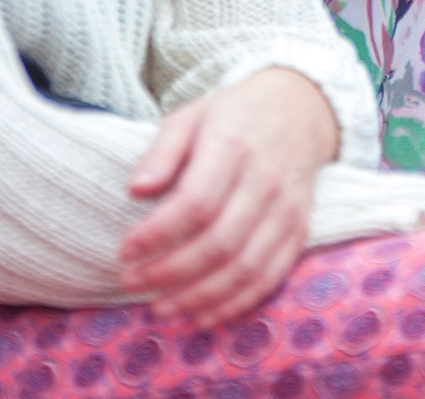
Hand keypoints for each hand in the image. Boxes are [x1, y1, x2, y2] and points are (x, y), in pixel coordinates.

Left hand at [121, 67, 339, 325]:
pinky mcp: (299, 230)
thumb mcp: (191, 116)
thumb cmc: (233, 117)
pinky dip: (236, 303)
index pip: (196, 201)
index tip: (125, 250)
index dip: (158, 233)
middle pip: (220, 242)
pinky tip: (202, 316)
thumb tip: (135, 190)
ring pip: (245, 267)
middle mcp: (266, 179)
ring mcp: (287, 208)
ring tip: (160, 308)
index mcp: (233, 145)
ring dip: (199, 296)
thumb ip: (162, 151)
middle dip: (170, 272)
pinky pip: (270, 276)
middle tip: (132, 282)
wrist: (299, 109)